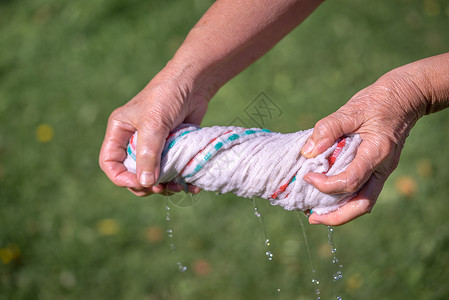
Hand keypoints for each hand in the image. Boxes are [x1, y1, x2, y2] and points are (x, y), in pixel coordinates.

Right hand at [99, 66, 208, 195]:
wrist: (193, 83)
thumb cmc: (167, 96)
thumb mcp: (154, 124)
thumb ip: (148, 154)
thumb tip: (145, 183)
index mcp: (120, 132)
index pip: (110, 163)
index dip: (122, 178)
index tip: (140, 183)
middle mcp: (134, 141)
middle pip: (133, 174)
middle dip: (146, 185)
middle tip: (162, 188)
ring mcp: (154, 146)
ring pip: (153, 176)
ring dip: (165, 186)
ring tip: (178, 187)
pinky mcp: (171, 149)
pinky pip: (171, 171)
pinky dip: (179, 180)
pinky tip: (191, 184)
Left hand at [300, 70, 424, 224]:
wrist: (403, 98)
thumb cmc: (378, 102)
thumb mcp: (351, 110)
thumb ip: (328, 129)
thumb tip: (308, 151)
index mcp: (376, 153)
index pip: (351, 181)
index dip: (326, 184)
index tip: (307, 176)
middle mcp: (382, 168)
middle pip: (362, 204)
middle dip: (336, 216)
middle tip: (311, 217)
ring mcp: (381, 171)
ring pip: (363, 202)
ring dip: (339, 212)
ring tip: (314, 212)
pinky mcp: (376, 170)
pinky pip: (362, 191)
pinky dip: (344, 199)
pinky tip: (325, 196)